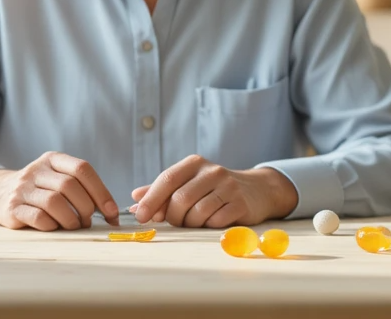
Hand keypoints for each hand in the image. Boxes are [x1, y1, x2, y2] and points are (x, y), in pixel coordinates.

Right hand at [0, 152, 120, 230]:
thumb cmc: (39, 190)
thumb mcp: (57, 178)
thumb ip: (81, 187)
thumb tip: (111, 213)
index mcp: (53, 159)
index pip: (82, 169)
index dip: (101, 192)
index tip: (111, 213)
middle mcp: (36, 170)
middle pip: (69, 186)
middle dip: (85, 208)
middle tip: (88, 222)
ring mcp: (22, 188)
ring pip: (54, 202)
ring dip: (70, 219)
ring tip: (73, 226)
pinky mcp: (12, 207)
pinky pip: (38, 217)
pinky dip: (52, 226)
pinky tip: (54, 227)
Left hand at [130, 155, 297, 227]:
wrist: (256, 190)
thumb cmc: (214, 188)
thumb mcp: (189, 182)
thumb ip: (162, 191)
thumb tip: (134, 199)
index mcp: (194, 163)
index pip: (167, 179)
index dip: (151, 199)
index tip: (140, 216)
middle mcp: (212, 171)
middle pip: (180, 199)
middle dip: (173, 217)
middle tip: (176, 222)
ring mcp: (228, 186)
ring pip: (197, 213)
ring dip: (190, 224)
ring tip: (195, 221)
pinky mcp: (240, 203)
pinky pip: (215, 222)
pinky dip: (208, 227)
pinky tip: (213, 222)